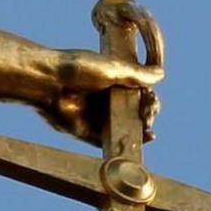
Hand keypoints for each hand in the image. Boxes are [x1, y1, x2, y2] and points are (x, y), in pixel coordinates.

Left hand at [38, 45, 162, 145]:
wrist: (49, 81)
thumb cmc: (78, 68)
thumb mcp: (113, 68)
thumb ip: (136, 74)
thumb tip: (160, 74)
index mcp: (111, 80)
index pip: (138, 92)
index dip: (149, 97)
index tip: (150, 98)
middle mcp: (105, 99)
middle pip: (135, 110)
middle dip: (148, 112)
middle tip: (147, 113)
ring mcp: (96, 116)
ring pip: (124, 126)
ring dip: (141, 129)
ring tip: (148, 128)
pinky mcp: (87, 132)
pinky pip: (109, 141)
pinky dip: (125, 143)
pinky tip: (142, 140)